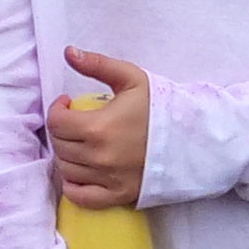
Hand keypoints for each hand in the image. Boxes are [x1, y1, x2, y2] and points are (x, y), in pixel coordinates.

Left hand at [49, 50, 151, 207]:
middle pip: (60, 146)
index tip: (68, 104)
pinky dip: (73, 186)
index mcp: (98, 128)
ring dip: (67, 154)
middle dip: (61, 131)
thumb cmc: (161, 108)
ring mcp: (109, 179)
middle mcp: (99, 157)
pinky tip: (80, 171)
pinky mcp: (119, 195)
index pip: (56, 123)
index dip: (57, 110)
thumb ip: (97, 64)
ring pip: (67, 169)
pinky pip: (81, 197)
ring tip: (80, 143)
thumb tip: (68, 51)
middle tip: (74, 122)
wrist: (193, 138)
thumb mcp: (131, 78)